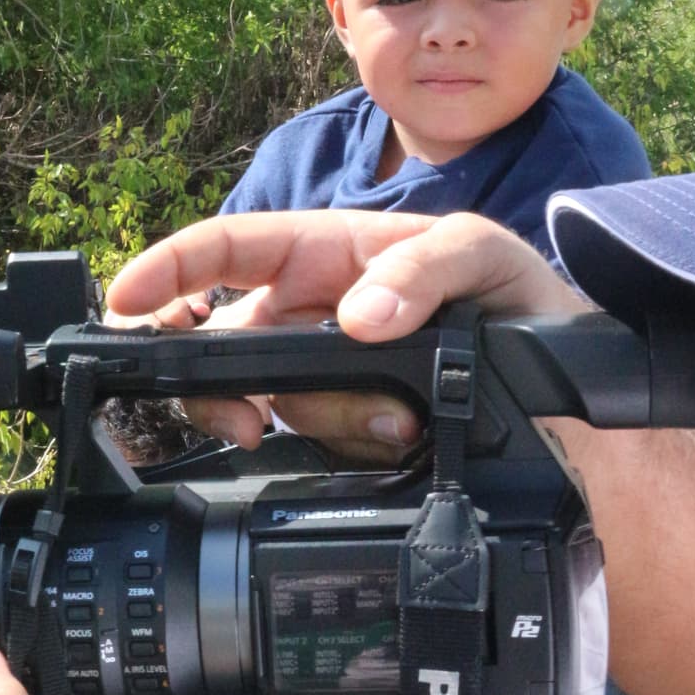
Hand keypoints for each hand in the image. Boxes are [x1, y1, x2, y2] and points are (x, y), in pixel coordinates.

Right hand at [106, 209, 577, 451]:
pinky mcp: (348, 424)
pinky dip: (348, 444)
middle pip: (224, 344)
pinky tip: (399, 436)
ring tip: (396, 420)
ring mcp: (327, 371)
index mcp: (325, 251)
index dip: (168, 268)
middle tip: (246, 421)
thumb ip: (424, 266)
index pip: (227, 249)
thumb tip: (358, 315)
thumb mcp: (483, 253)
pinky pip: (314, 442)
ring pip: (273, 404)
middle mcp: (312, 310)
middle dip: (222, 386)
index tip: (126, 299)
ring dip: (324, 420)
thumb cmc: (519, 291)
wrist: (569, 374)